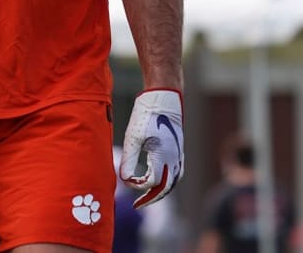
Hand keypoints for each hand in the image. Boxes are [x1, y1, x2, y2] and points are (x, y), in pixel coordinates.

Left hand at [119, 88, 183, 207]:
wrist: (164, 97)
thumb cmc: (146, 114)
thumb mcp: (133, 137)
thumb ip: (128, 160)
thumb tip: (123, 180)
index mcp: (164, 157)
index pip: (152, 183)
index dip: (137, 186)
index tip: (125, 180)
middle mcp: (174, 159)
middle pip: (165, 188)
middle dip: (151, 198)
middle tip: (138, 205)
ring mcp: (179, 155)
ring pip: (173, 182)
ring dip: (160, 191)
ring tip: (147, 195)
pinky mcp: (179, 150)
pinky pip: (176, 173)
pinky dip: (167, 181)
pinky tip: (159, 181)